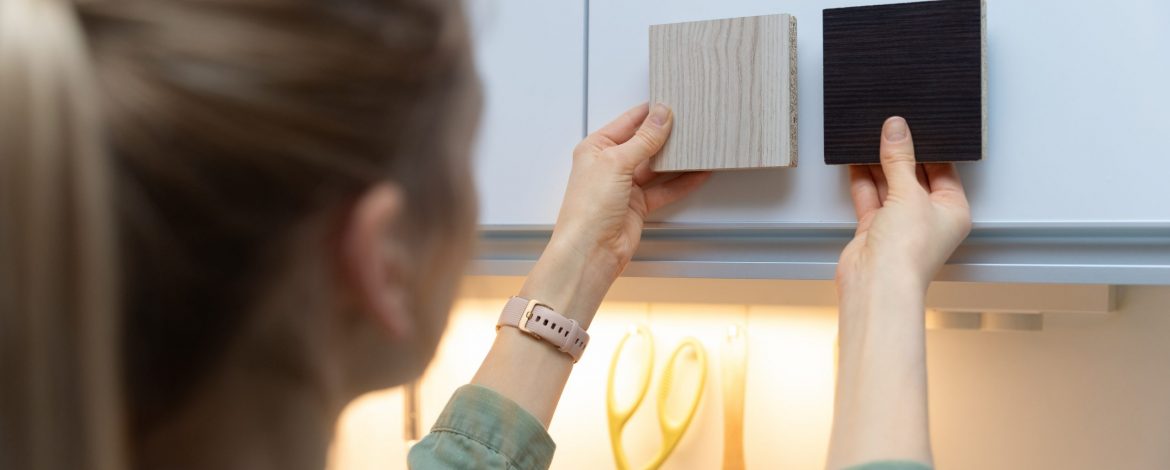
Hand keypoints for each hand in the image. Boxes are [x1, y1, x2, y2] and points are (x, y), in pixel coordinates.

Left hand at [519, 103, 709, 325]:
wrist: (591, 250)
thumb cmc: (589, 208)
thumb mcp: (617, 163)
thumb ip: (643, 139)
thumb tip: (660, 115)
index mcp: (596, 148)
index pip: (628, 122)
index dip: (650, 113)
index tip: (673, 102)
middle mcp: (609, 165)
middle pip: (644, 143)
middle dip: (666, 135)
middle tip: (691, 123)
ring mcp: (625, 186)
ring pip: (657, 167)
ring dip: (677, 159)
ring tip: (699, 146)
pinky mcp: (638, 205)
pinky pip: (664, 189)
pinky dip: (682, 182)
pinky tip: (698, 174)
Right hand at [837, 116, 971, 293]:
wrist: (876, 283)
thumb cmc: (909, 253)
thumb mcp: (909, 193)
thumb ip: (900, 159)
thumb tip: (897, 130)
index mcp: (953, 211)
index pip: (943, 170)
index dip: (929, 147)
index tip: (915, 126)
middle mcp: (928, 218)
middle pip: (914, 177)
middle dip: (901, 155)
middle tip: (889, 128)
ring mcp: (900, 225)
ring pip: (890, 186)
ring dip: (879, 165)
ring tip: (870, 138)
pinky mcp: (875, 229)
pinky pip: (870, 197)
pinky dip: (862, 180)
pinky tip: (856, 160)